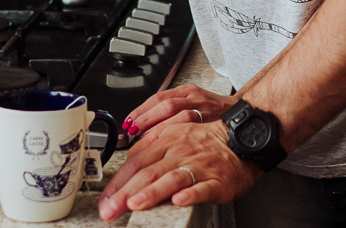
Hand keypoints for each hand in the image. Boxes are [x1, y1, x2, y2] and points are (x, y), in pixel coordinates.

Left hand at [98, 120, 259, 221]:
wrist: (241, 141)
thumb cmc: (205, 143)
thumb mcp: (173, 136)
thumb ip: (149, 151)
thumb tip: (124, 169)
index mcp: (166, 139)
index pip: (136, 161)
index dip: (118, 181)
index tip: (105, 199)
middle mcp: (180, 150)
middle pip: (148, 171)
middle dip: (125, 192)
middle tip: (110, 210)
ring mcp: (199, 165)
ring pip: (172, 177)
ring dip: (152, 191)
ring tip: (135, 203)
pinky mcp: (217, 180)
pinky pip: (202, 187)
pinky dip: (190, 194)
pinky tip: (179, 200)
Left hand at [122, 85, 236, 136]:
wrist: (244, 117)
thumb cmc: (213, 114)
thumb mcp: (190, 105)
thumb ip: (167, 113)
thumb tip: (139, 127)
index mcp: (187, 91)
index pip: (159, 97)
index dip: (141, 110)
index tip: (128, 122)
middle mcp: (196, 99)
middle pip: (167, 104)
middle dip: (147, 118)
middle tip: (133, 131)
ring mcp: (207, 111)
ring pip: (181, 116)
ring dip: (161, 129)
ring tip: (146, 142)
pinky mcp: (216, 124)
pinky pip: (197, 132)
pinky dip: (181, 141)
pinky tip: (169, 150)